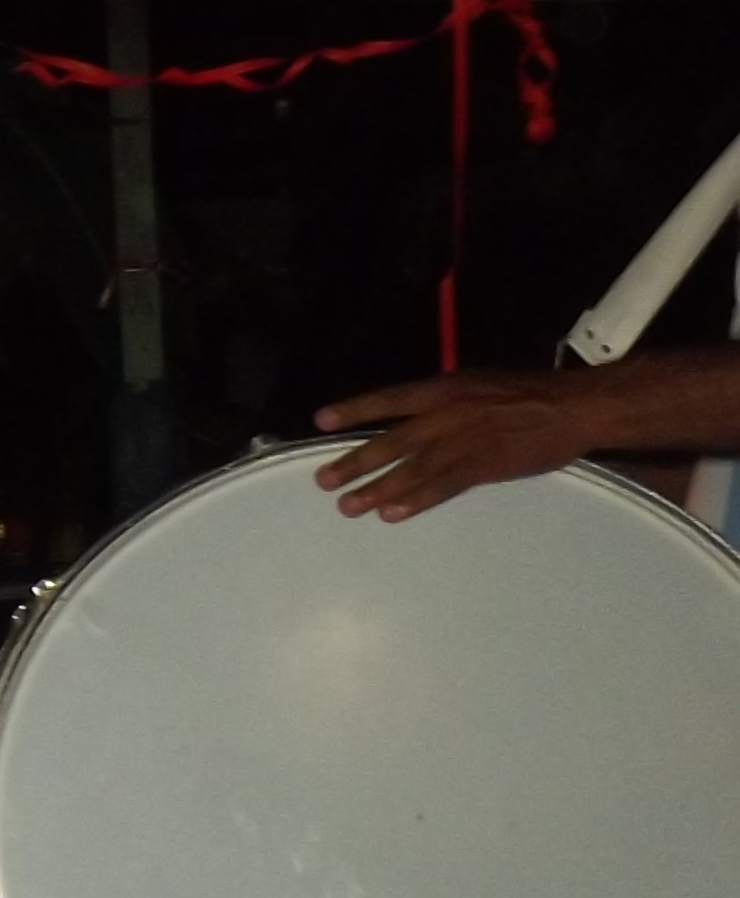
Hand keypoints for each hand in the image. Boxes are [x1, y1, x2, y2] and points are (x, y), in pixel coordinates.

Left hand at [310, 371, 600, 519]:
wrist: (576, 407)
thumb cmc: (529, 393)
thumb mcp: (478, 384)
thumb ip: (444, 402)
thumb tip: (413, 419)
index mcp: (446, 388)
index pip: (390, 399)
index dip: (355, 409)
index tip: (321, 421)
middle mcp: (448, 413)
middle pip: (392, 441)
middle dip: (355, 462)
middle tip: (323, 481)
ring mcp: (466, 440)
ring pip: (412, 468)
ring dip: (377, 488)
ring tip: (348, 506)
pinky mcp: (485, 465)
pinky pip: (444, 485)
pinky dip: (416, 499)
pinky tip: (392, 513)